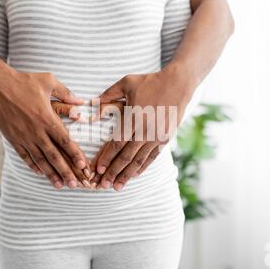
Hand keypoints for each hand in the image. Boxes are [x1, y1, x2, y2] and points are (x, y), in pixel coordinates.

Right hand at [0, 68, 90, 188]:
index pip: (65, 141)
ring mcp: (24, 136)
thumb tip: (81, 101)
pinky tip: (40, 173)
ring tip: (60, 185)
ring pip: (40, 160)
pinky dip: (33, 166)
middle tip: (76, 185)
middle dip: (66, 172)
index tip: (84, 166)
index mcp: (48, 118)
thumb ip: (66, 93)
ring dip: (51, 174)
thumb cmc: (25, 81)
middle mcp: (37, 131)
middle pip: (54, 156)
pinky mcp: (13, 138)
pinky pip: (25, 156)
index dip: (75, 154)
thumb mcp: (49, 81)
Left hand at [91, 68, 191, 190]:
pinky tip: (134, 175)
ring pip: (139, 160)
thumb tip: (91, 105)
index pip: (117, 143)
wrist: (178, 83)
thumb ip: (108, 95)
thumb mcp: (126, 83)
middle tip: (102, 186)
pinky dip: (142, 167)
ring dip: (127, 175)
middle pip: (127, 157)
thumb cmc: (150, 81)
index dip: (107, 158)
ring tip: (117, 187)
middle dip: (113, 172)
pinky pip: (152, 157)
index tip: (98, 170)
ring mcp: (157, 136)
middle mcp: (146, 130)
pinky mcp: (165, 138)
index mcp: (134, 118)